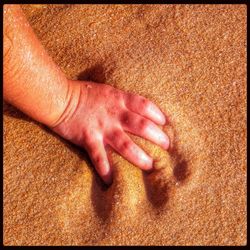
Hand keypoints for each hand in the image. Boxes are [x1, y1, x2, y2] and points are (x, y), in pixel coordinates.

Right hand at [52, 80, 168, 184]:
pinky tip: (111, 181)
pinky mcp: (88, 138)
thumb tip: (136, 108)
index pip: (144, 105)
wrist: (60, 97)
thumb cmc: (84, 93)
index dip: (158, 114)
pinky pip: (99, 157)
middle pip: (141, 125)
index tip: (166, 123)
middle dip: (157, 136)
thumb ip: (121, 99)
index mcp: (119, 99)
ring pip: (125, 144)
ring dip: (139, 156)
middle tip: (167, 146)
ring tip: (150, 165)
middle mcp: (114, 114)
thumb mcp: (107, 90)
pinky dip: (105, 169)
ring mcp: (102, 127)